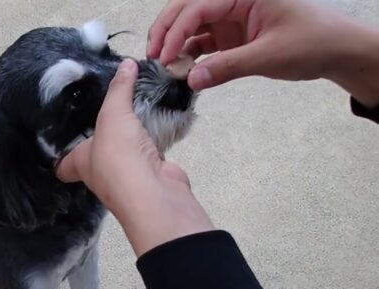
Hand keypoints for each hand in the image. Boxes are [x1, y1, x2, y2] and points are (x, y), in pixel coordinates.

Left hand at [56, 60, 213, 255]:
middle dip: (99, 136)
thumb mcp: (113, 114)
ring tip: (133, 108)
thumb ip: (119, 88)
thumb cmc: (118, 155)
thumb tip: (127, 63)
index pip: (61, 164)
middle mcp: (99, 172)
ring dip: (129, 136)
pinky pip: (149, 152)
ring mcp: (126, 176)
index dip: (59, 152)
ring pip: (124, 153)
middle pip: (94, 154)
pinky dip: (153, 138)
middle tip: (104, 109)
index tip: (61, 133)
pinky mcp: (151, 174)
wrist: (154, 190)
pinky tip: (158, 120)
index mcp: (79, 162)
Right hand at [147, 0, 378, 106]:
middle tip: (152, 56)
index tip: (164, 55)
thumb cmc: (314, 41)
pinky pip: (203, 42)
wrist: (337, 52)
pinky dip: (190, 55)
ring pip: (192, 26)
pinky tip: (182, 69)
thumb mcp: (269, 55)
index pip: (198, 7)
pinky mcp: (232, 36)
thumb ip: (228, 67)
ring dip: (175, 43)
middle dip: (167, 30)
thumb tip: (191, 80)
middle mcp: (233, 1)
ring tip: (164, 65)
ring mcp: (231, 18)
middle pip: (187, 10)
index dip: (176, 30)